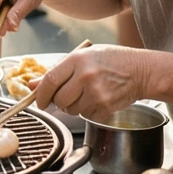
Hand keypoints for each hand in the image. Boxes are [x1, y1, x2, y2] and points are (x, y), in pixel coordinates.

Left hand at [32, 43, 146, 122]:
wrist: (141, 70)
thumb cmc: (111, 60)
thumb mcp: (83, 57)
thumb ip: (57, 71)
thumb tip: (31, 85)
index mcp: (77, 59)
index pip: (49, 81)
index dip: (40, 94)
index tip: (39, 101)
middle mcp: (86, 76)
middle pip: (59, 100)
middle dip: (59, 102)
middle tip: (69, 95)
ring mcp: (97, 93)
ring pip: (71, 110)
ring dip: (75, 106)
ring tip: (88, 93)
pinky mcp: (106, 107)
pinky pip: (86, 117)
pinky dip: (89, 112)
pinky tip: (98, 99)